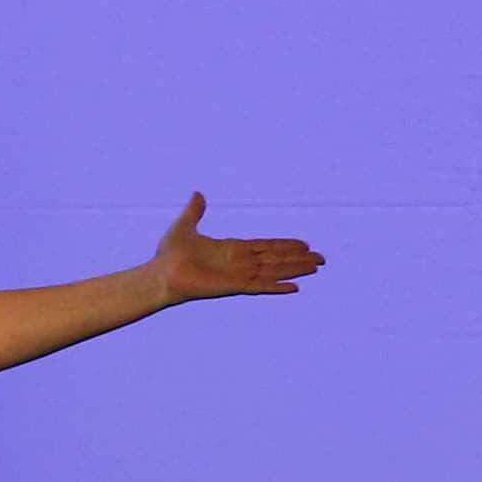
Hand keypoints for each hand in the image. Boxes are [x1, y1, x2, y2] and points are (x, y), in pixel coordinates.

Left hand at [152, 193, 322, 303]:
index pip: (266, 246)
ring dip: (296, 269)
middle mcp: (239, 263)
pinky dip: (277, 287)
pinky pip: (260, 287)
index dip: (285, 245)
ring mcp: (238, 276)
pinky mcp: (233, 287)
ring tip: (317, 267)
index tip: (304, 244)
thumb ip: (195, 211)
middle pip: (276, 259)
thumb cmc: (168, 255)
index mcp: (231, 249)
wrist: (159, 274)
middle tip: (321, 258)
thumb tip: (198, 193)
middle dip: (299, 258)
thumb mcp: (185, 226)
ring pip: (274, 271)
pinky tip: (295, 288)